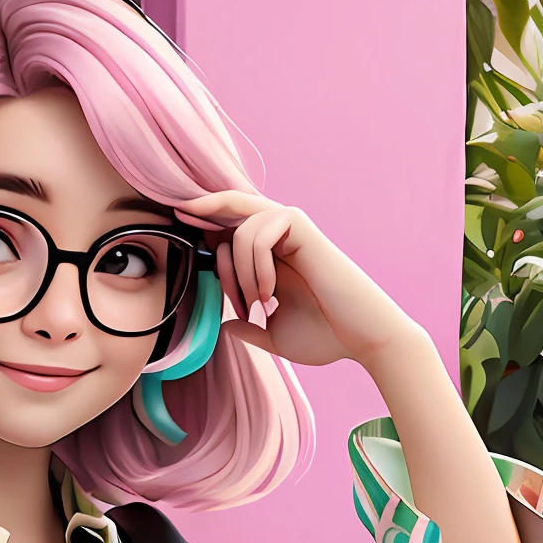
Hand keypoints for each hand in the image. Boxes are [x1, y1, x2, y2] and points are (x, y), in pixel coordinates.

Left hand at [175, 189, 422, 370]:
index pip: (230, 228)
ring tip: (254, 305)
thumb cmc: (326, 338)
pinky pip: (259, 233)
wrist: (362, 338)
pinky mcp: (303, 229)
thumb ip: (249, 330)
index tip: (180, 224)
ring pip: (241, 229)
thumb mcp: (274, 337)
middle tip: (181, 220)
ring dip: (237, 273)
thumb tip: (225, 326)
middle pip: (232, 204)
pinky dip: (255, 266)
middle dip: (202, 211)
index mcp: (272, 256)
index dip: (203, 225)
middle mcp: (281, 236)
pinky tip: (268, 294)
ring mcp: (293, 230)